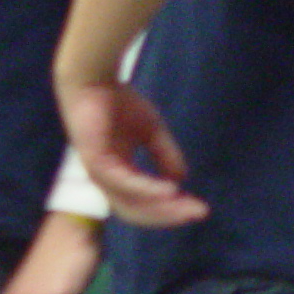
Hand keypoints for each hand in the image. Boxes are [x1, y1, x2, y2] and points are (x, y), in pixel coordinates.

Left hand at [58, 79, 207, 228]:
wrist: (93, 79)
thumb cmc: (117, 101)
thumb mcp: (151, 132)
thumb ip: (165, 155)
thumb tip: (182, 180)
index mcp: (117, 174)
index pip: (143, 204)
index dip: (170, 210)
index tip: (200, 209)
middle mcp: (106, 179)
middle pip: (138, 211)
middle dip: (169, 215)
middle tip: (199, 213)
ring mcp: (99, 173)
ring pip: (131, 203)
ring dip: (162, 208)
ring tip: (188, 208)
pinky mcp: (96, 161)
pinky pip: (124, 183)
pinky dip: (148, 190)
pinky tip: (170, 191)